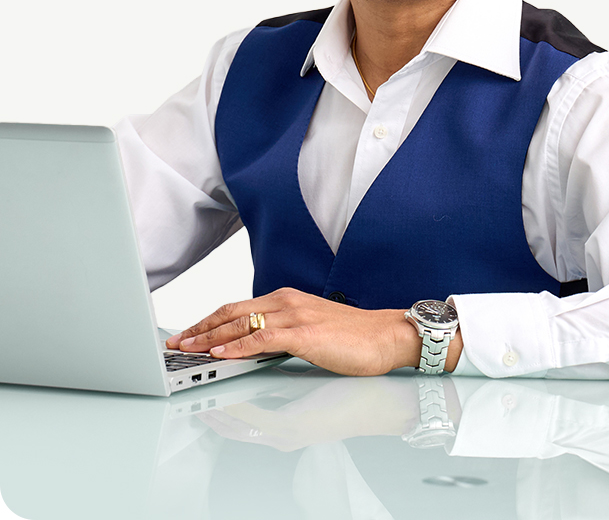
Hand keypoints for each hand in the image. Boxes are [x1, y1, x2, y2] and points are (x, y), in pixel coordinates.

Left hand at [165, 287, 462, 375]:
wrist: (386, 336)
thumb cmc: (354, 338)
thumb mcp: (310, 332)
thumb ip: (282, 336)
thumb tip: (253, 350)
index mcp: (286, 300)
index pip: (237, 308)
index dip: (208, 321)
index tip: (188, 333)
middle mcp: (286, 302)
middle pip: (231, 311)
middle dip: (199, 328)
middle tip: (176, 341)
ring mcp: (294, 315)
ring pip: (240, 323)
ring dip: (209, 338)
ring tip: (187, 349)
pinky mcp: (303, 333)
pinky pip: (261, 338)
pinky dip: (237, 346)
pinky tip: (221, 354)